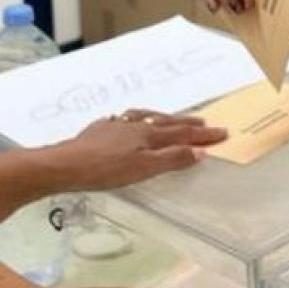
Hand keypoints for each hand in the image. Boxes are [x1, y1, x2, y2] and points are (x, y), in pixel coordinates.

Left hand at [42, 111, 227, 191]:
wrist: (65, 164)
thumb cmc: (106, 170)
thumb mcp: (144, 169)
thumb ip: (172, 159)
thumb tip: (200, 151)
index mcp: (148, 135)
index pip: (182, 134)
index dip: (203, 135)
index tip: (222, 133)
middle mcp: (134, 126)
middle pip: (166, 122)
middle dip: (187, 123)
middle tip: (205, 122)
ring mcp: (115, 126)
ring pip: (145, 117)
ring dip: (162, 118)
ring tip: (172, 118)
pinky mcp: (99, 131)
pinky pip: (125, 120)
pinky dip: (136, 120)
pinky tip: (128, 123)